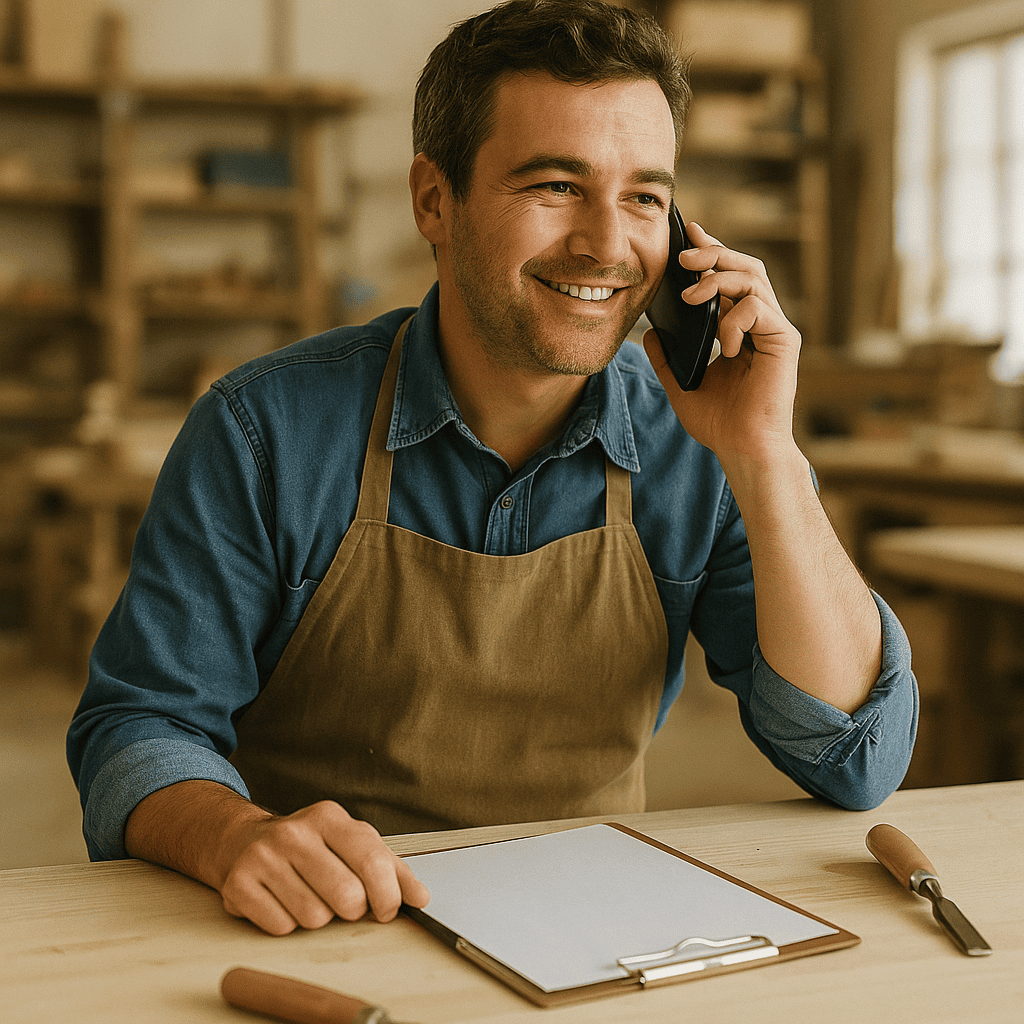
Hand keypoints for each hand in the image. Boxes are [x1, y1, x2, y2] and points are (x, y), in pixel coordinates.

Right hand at [124, 781, 429, 936]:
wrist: (240, 841)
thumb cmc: (306, 847)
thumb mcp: (349, 844)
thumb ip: (390, 869)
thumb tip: (420, 897)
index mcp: (329, 817)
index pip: (372, 859)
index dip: (387, 894)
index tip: (387, 910)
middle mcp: (295, 831)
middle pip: (346, 896)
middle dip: (351, 910)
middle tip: (341, 901)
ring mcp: (264, 856)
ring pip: (314, 917)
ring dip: (317, 918)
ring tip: (306, 896)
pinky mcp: (239, 883)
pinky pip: (281, 927)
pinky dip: (286, 924)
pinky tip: (280, 902)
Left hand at [643, 221, 800, 466]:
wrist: (742, 448)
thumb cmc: (719, 422)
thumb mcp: (681, 385)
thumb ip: (666, 358)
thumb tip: (649, 334)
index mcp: (740, 327)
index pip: (728, 276)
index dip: (710, 250)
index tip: (686, 233)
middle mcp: (760, 322)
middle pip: (744, 266)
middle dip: (712, 252)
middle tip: (682, 255)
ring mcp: (774, 329)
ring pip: (752, 278)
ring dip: (717, 278)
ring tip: (690, 295)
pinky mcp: (784, 340)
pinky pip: (757, 308)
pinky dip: (734, 320)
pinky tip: (725, 347)